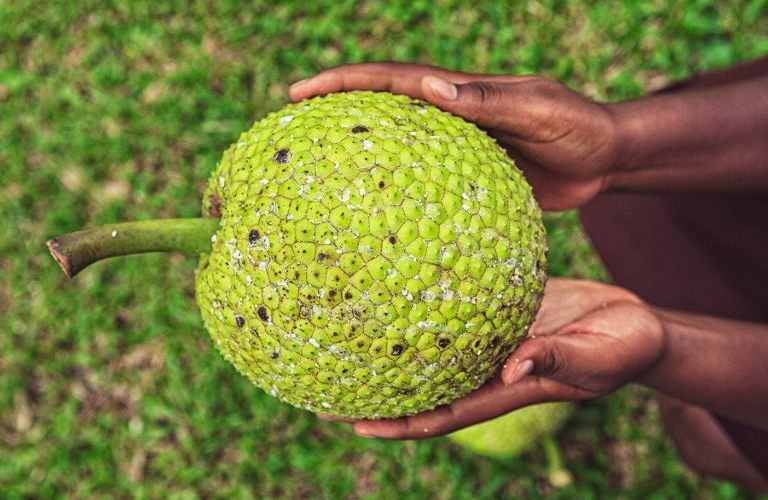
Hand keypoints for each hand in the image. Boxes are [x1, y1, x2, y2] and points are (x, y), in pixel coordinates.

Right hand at [290, 63, 617, 209]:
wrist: (605, 158)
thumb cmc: (578, 126)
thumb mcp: (539, 108)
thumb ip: (490, 100)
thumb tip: (432, 86)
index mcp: (458, 93)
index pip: (390, 80)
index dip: (343, 83)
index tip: (298, 93)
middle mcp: (449, 118)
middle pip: (381, 113)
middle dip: (334, 117)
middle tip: (289, 135)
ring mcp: (456, 150)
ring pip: (396, 152)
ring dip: (358, 159)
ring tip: (317, 182)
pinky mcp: (468, 181)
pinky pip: (423, 188)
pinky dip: (395, 197)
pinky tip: (376, 225)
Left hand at [323, 278, 664, 438]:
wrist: (636, 322)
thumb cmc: (623, 347)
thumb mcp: (596, 356)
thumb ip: (556, 360)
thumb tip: (512, 368)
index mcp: (505, 389)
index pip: (441, 413)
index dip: (398, 423)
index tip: (353, 422)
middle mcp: (488, 367)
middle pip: (422, 384)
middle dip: (377, 390)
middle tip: (325, 383)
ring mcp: (490, 338)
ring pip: (432, 347)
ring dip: (393, 346)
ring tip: (346, 333)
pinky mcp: (499, 309)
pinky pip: (453, 309)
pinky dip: (425, 306)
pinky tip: (398, 284)